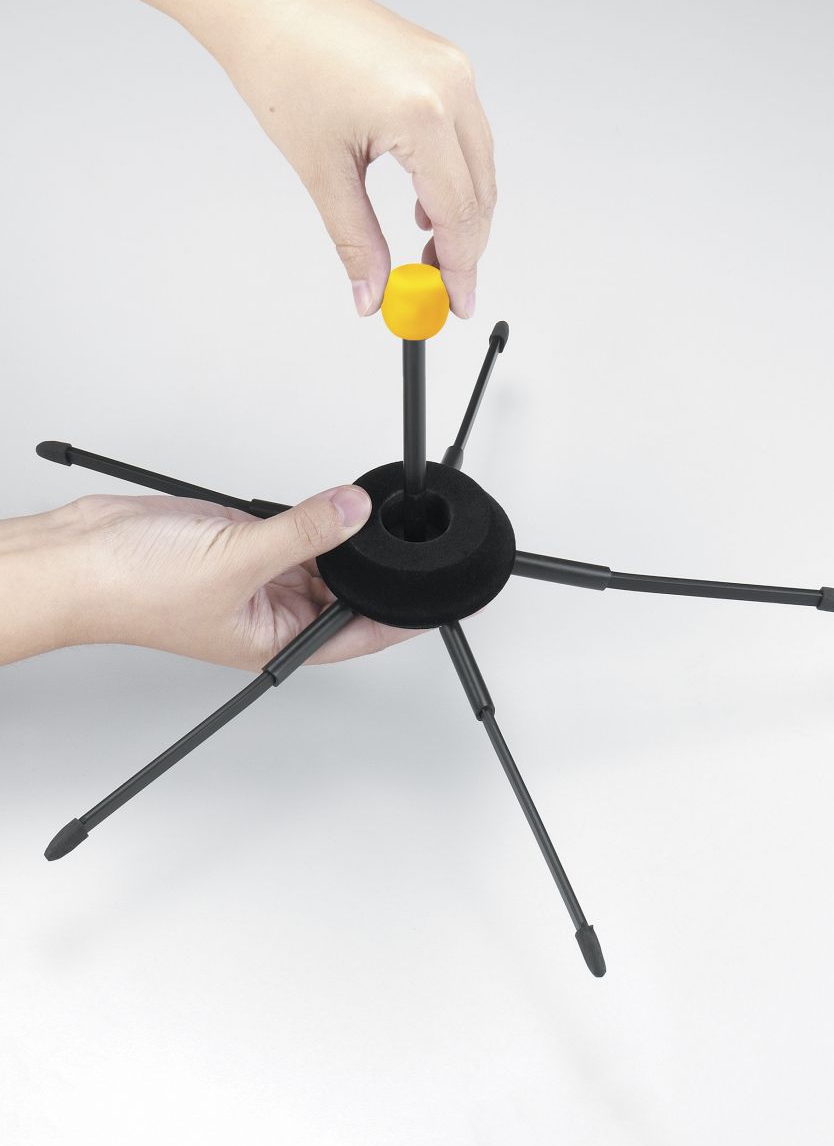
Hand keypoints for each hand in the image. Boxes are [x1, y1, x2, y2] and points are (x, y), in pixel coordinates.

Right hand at [0, 487, 417, 669]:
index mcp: (276, 642)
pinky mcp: (244, 542)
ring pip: (324, 557)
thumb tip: (354, 513)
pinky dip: (314, 517)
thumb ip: (304, 534)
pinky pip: (296, 530)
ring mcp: (260, 575)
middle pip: (346, 592)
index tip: (441, 603)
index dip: (403, 620)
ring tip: (369, 515)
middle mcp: (273, 613)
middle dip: (375, 567)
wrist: (82, 557)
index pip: (360, 635)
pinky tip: (329, 503)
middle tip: (408, 538)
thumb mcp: (238, 561)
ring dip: (343, 538)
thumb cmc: (135, 591)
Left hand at [57, 0, 496, 318]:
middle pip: (479, 194)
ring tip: (425, 252)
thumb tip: (372, 293)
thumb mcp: (323, 171)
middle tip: (435, 289)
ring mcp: (452, 70)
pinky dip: (453, 178)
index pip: (459, 214)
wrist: (262, 3)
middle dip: (463, 249)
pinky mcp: (444, 64)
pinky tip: (423, 202)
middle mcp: (450, 85)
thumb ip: (356, 241)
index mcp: (422, 111)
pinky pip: (467, 137)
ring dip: (460, 216)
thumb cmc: (282, 63)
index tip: (453, 305)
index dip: (460, 269)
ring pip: (478, 168)